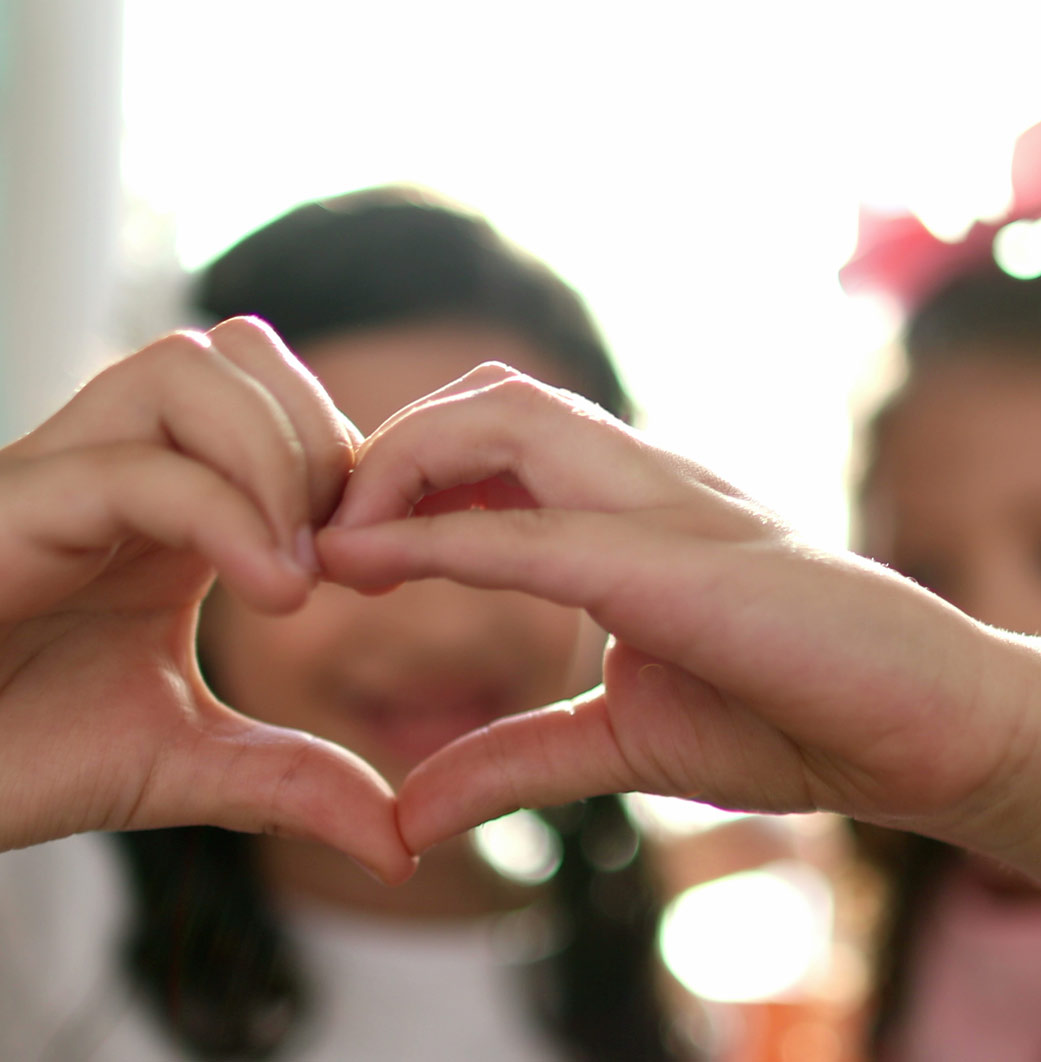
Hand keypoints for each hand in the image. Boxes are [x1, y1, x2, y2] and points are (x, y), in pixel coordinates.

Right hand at [0, 318, 412, 883]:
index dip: (350, 463)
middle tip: (338, 556)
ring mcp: (62, 473)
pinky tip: (274, 592)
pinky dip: (226, 516)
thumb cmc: (14, 751)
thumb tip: (400, 846)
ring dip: (278, 459)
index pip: (280, 403)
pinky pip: (137, 468)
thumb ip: (293, 783)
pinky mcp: (10, 507)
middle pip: (243, 352)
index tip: (377, 568)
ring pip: (191, 369)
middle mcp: (121, 465)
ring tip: (297, 576)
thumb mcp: (184, 762)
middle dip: (320, 440)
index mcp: (171, 502)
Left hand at [319, 364, 1040, 890]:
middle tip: (322, 532)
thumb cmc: (790, 712)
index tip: (338, 538)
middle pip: (488, 399)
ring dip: (405, 466)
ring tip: (341, 545)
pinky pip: (549, 528)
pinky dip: (451, 539)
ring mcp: (672, 509)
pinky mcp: (691, 565)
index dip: (398, 473)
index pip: (493, 437)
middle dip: (386, 450)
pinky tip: (375, 563)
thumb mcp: (621, 743)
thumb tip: (409, 814)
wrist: (927, 726)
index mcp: (627, 510)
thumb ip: (514, 760)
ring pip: (512, 420)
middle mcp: (644, 483)